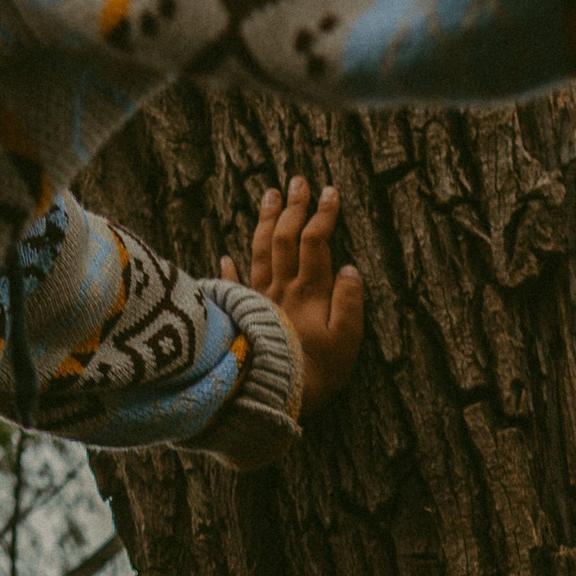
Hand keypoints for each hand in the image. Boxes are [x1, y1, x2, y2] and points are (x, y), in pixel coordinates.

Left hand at [238, 174, 364, 413]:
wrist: (271, 395)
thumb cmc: (315, 372)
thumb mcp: (347, 341)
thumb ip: (350, 303)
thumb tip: (349, 269)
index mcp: (310, 291)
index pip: (316, 241)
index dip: (323, 215)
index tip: (330, 191)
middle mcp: (281, 288)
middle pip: (285, 237)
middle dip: (293, 206)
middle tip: (297, 180)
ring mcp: (257, 300)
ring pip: (260, 251)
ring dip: (265, 221)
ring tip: (268, 195)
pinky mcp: (240, 316)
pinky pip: (232, 287)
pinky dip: (229, 269)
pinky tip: (225, 254)